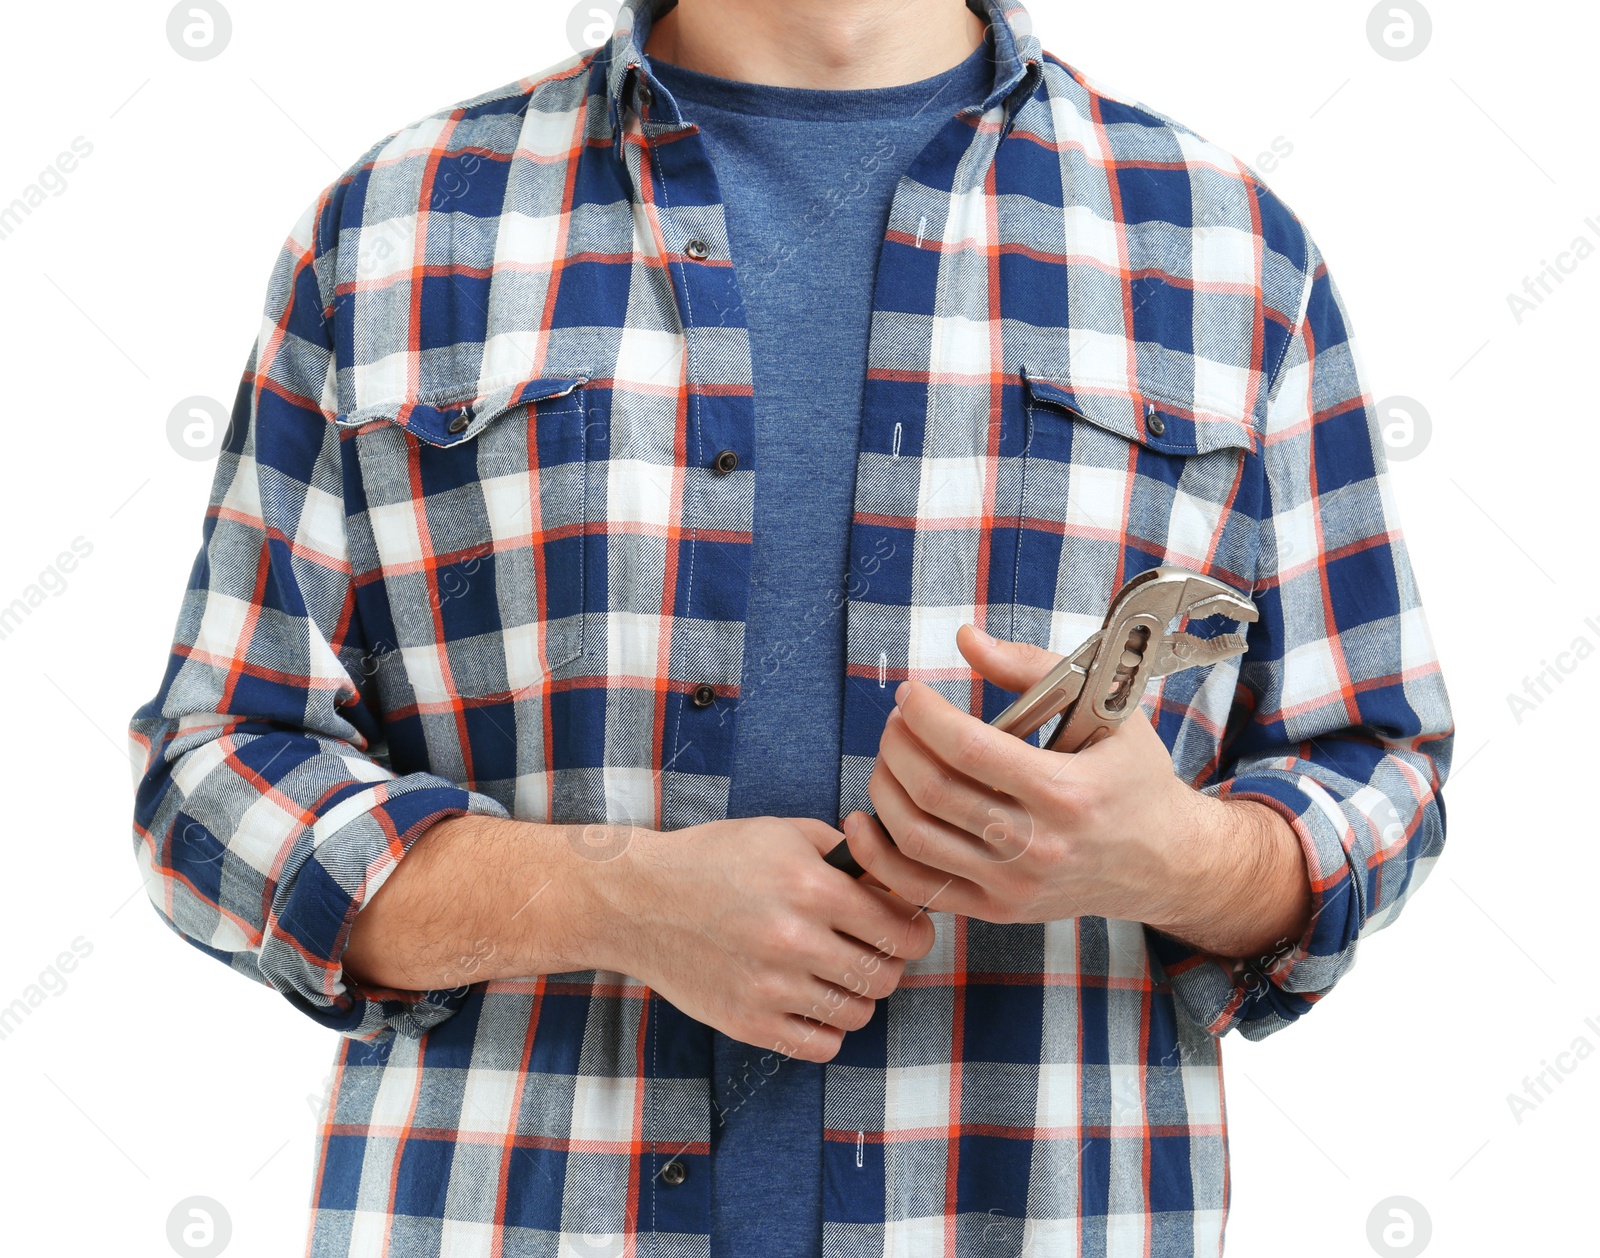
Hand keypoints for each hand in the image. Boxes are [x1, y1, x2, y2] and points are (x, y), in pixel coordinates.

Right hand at [608, 817, 937, 1062]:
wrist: (640, 900)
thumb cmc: (715, 859)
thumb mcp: (782, 833)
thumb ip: (843, 853)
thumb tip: (892, 878)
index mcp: (812, 888)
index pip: (901, 929)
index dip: (914, 930)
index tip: (907, 928)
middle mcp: (795, 941)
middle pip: (885, 975)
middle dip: (887, 961)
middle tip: (869, 949)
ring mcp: (771, 988)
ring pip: (858, 1013)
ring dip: (856, 995)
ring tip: (835, 973)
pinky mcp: (748, 1022)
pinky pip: (821, 1045)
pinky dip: (826, 1028)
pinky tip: (810, 1002)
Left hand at [843, 624, 1225, 928]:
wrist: (1166, 862)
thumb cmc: (1134, 779)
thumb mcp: (1107, 710)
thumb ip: (1031, 668)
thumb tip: (964, 639)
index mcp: (1068, 793)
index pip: (969, 749)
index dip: (924, 715)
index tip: (910, 694)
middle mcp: (1039, 846)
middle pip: (934, 791)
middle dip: (897, 744)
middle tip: (897, 721)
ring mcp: (1014, 886)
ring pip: (915, 837)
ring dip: (884, 787)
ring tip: (890, 757)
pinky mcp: (997, 910)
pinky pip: (916, 886)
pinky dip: (877, 853)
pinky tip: (865, 818)